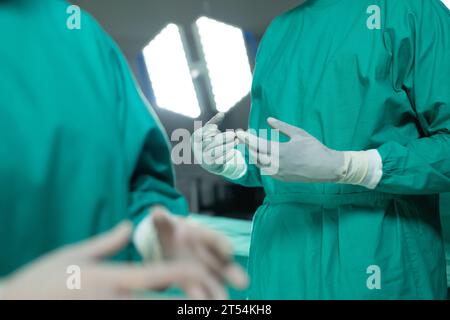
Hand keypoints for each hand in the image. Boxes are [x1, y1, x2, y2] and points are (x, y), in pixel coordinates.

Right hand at [1, 222, 234, 299]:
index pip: (164, 273)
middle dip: (197, 303)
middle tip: (219, 302)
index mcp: (116, 276)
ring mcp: (111, 314)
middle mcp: (118, 299)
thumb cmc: (44, 278)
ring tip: (203, 305)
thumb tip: (131, 225)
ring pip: (154, 315)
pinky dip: (157, 315)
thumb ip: (109, 240)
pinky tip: (166, 311)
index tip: (211, 280)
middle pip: (167, 304)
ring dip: (180, 312)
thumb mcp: (76, 253)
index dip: (192, 277)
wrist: (13, 303)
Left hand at [151, 207, 247, 297]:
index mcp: (207, 240)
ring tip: (220, 300)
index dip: (223, 245)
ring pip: (218, 285)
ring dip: (218, 292)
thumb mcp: (166, 227)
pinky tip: (200, 305)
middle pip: (227, 267)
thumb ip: (162, 221)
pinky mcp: (200, 290)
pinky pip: (204, 296)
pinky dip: (203, 299)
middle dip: (234, 274)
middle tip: (242, 281)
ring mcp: (209, 276)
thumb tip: (157, 212)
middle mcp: (214, 259)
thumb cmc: (172, 234)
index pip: (218, 241)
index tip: (227, 251)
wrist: (168, 249)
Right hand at [191, 113, 246, 179]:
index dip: (206, 131)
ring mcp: (204, 158)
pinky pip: (220, 160)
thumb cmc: (209, 142)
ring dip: (228, 146)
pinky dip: (228, 155)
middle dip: (223, 138)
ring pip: (216, 152)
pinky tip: (235, 151)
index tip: (216, 127)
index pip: (199, 134)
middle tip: (233, 134)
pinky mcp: (212, 166)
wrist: (209, 160)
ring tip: (237, 141)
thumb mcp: (210, 131)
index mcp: (195, 140)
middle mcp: (197, 150)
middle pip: (210, 143)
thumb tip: (221, 113)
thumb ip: (214, 122)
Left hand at [237, 117, 345, 182]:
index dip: (247, 138)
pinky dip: (261, 163)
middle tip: (243, 137)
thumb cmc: (314, 148)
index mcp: (281, 151)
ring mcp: (279, 173)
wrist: (327, 167)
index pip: (258, 145)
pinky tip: (261, 156)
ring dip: (254, 154)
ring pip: (259, 164)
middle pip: (255, 155)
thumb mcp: (299, 133)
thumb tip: (269, 119)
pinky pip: (266, 170)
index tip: (240, 132)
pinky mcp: (282, 179)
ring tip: (250, 145)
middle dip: (248, 145)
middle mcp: (277, 164)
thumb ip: (282, 127)